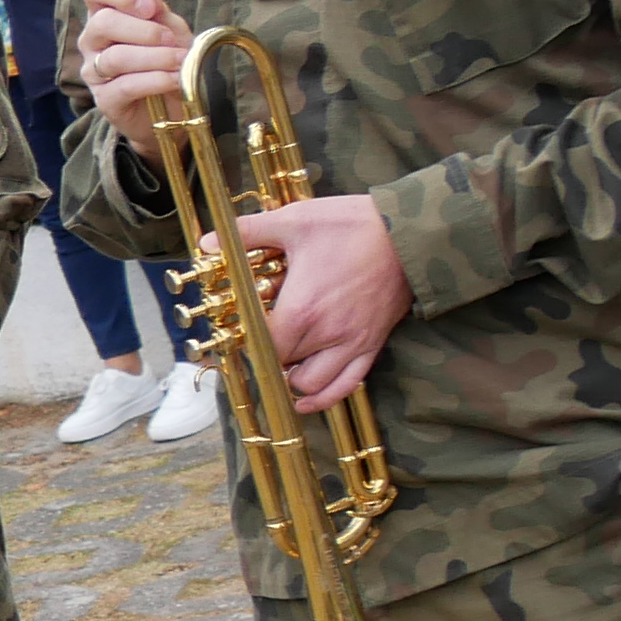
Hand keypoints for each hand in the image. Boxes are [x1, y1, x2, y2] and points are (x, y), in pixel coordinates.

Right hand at [76, 0, 190, 132]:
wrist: (174, 106)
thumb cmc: (167, 59)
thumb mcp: (169, 25)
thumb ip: (153, 1)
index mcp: (105, 13)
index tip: (149, 6)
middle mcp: (92, 40)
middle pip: (103, 22)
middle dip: (144, 29)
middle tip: (170, 38)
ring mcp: (94, 71)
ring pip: (116, 56)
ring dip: (156, 56)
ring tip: (180, 60)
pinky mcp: (105, 99)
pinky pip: (126, 85)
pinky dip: (156, 79)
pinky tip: (174, 79)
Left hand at [234, 192, 410, 410]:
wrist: (412, 233)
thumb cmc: (353, 225)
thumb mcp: (295, 220)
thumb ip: (248, 232)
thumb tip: (208, 241)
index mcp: (302, 309)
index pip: (261, 345)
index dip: (245, 342)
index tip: (238, 330)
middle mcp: (326, 334)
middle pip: (282, 364)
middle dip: (266, 356)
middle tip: (256, 342)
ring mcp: (351, 343)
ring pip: (312, 384)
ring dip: (291, 380)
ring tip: (279, 366)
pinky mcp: (372, 345)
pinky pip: (347, 386)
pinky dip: (324, 397)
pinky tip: (306, 400)